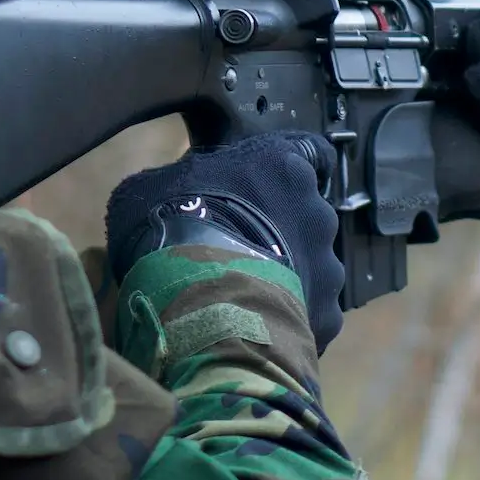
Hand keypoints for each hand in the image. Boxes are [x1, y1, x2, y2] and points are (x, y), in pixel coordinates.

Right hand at [106, 134, 347, 350]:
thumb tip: (171, 191)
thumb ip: (179, 181)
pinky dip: (287, 318)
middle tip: (242, 250)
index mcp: (282, 167)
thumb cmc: (171, 229)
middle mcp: (316, 212)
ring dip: (287, 276)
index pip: (311, 152)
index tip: (277, 184)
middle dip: (283, 232)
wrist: (196, 300)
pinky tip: (255, 326)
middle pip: (307, 217)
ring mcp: (328, 266)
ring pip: (313, 268)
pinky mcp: (326, 315)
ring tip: (245, 296)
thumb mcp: (152, 187)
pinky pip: (310, 313)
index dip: (290, 172)